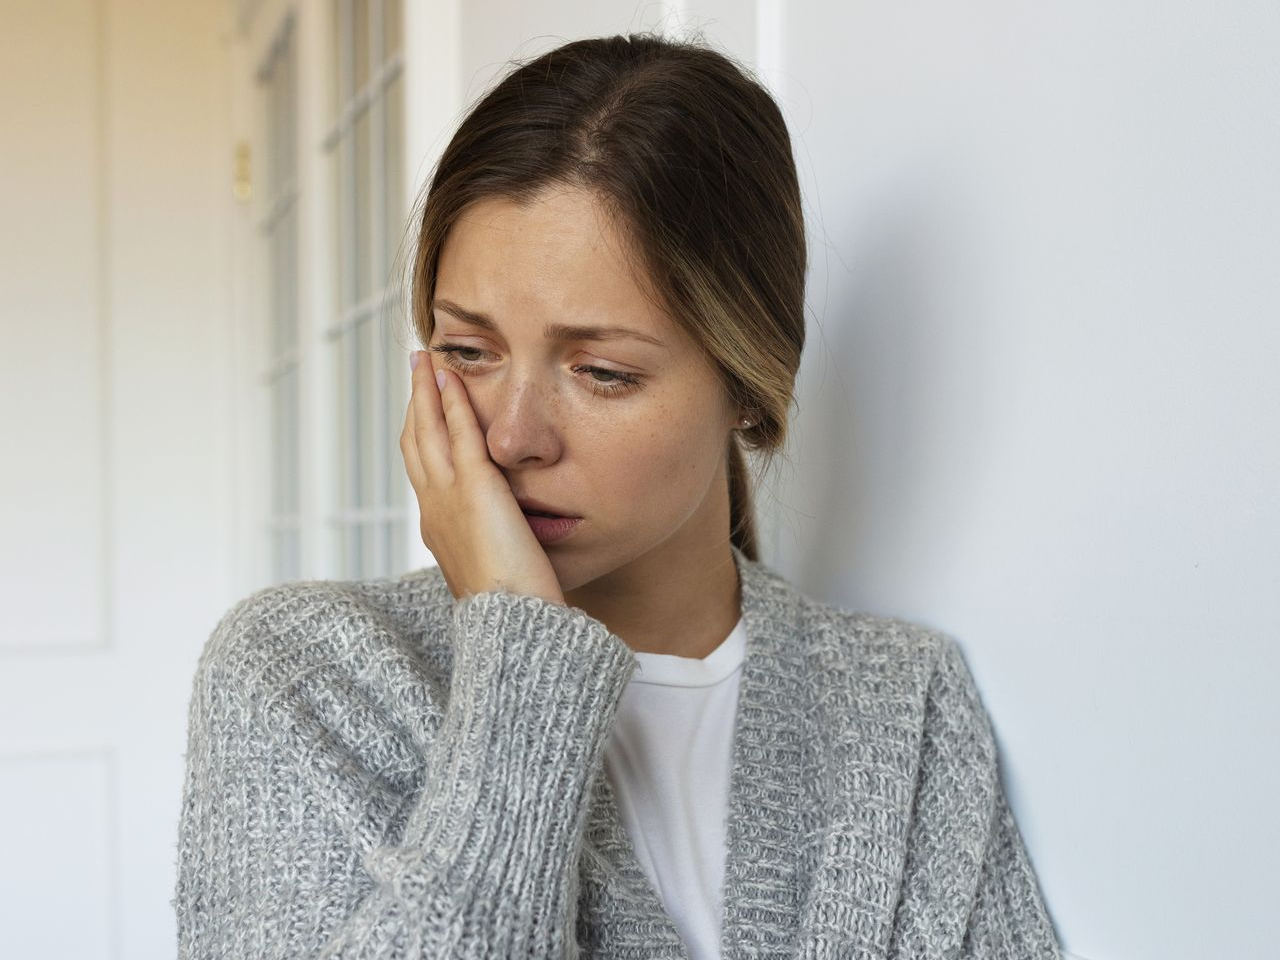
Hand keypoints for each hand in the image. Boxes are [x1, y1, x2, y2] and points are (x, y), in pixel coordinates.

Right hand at [400, 349, 565, 605]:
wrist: (513, 628)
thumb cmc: (514, 612)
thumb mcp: (496, 575)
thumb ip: (494, 549)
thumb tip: (506, 545)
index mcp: (438, 531)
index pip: (424, 471)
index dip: (421, 435)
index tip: (424, 410)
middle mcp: (434, 510)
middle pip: (415, 443)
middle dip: (415, 403)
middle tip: (416, 369)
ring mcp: (448, 498)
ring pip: (427, 430)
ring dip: (427, 391)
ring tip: (427, 359)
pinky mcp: (474, 489)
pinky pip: (458, 432)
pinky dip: (451, 400)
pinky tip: (452, 375)